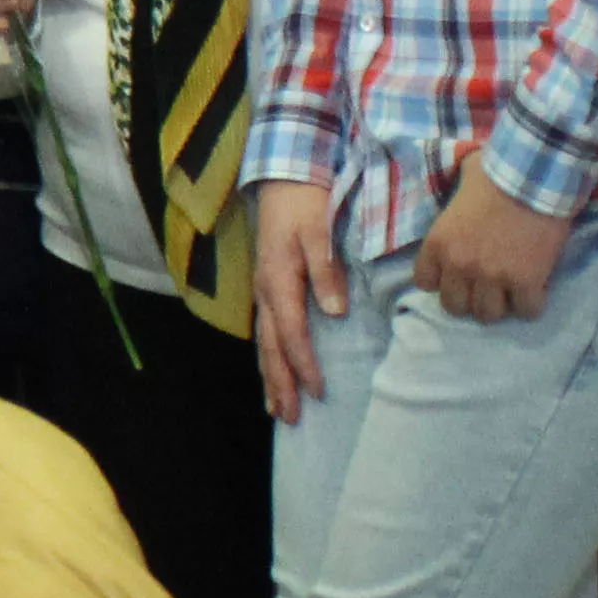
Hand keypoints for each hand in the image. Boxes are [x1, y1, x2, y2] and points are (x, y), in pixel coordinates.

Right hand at [250, 176, 345, 416]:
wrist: (284, 179)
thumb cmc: (306, 205)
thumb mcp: (319, 232)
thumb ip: (326, 271)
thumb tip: (335, 311)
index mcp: (278, 281)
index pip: (291, 333)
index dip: (304, 364)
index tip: (320, 391)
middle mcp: (265, 292)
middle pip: (270, 348)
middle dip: (279, 384)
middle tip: (289, 418)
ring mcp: (263, 292)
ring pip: (263, 344)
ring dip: (270, 378)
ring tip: (277, 409)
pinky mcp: (267, 289)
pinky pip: (265, 333)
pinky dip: (269, 359)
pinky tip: (274, 373)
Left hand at [416, 153, 577, 325]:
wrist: (534, 175)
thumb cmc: (496, 172)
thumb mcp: (457, 185)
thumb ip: (451, 199)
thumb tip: (456, 196)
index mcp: (438, 243)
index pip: (425, 283)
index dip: (443, 280)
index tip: (458, 274)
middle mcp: (459, 265)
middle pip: (455, 306)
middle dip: (469, 298)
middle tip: (485, 287)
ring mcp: (492, 277)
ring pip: (488, 314)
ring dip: (499, 304)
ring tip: (510, 291)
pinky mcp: (526, 282)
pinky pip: (526, 311)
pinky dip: (531, 303)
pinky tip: (535, 289)